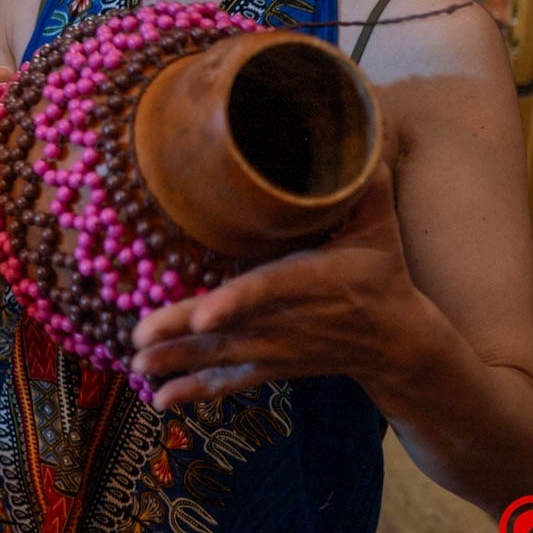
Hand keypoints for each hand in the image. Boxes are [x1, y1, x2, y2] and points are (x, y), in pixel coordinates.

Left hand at [131, 163, 424, 409]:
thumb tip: (358, 134)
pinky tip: (161, 398)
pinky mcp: (272, 364)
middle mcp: (288, 319)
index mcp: (312, 279)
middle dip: (182, 333)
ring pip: (221, 355)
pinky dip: (196, 390)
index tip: (203, 315)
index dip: (236, 302)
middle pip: (230, 327)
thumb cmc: (382, 274)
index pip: (269, 289)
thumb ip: (364, 183)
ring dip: (177, 360)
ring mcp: (277, 346)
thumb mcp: (381, 226)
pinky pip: (230, 380)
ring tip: (137, 361)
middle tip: (140, 334)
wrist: (395, 341)